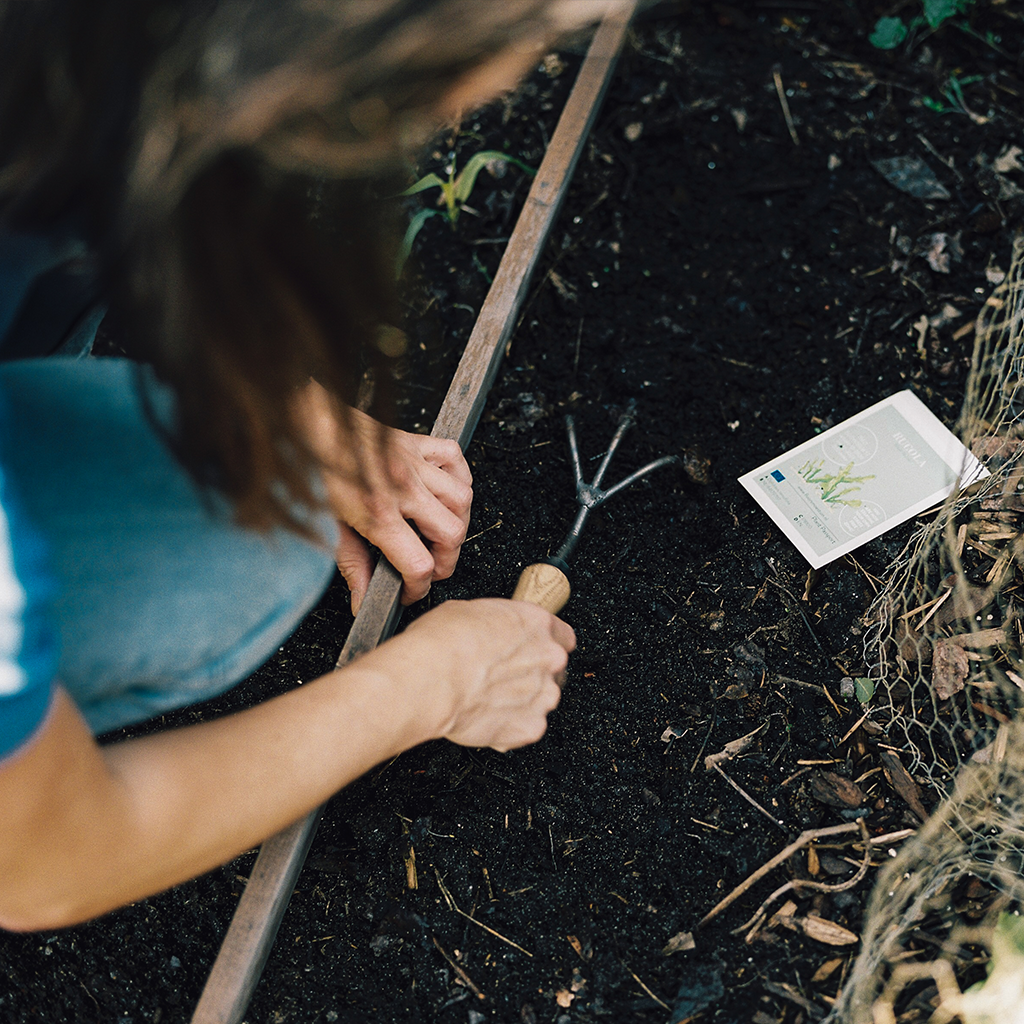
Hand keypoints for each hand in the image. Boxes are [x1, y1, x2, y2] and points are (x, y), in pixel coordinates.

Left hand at [292, 381, 471, 612]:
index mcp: (378, 513)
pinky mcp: (415, 443)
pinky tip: (441, 492)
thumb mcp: (326, 525)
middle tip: (428, 567)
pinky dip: (457, 478)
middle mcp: (403, 488)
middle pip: (453, 534)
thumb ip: (352, 565)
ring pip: (462, 499)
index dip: (419, 588)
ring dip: (456, 522)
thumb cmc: (311, 468)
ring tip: (437, 533)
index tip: (408, 591)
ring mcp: (413, 463)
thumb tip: (362, 599)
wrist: (306, 422)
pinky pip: (455, 459)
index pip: (420, 564)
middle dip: (445, 561)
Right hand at [369, 599, 575, 751]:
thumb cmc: (442, 644)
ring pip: (542, 699)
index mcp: (537, 624)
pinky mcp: (531, 727)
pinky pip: (527, 727)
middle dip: (531, 674)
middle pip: (554, 669)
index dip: (543, 643)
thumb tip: (488, 630)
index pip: (563, 635)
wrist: (429, 681)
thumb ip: (495, 624)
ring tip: (488, 699)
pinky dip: (510, 726)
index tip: (531, 649)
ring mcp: (543, 695)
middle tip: (501, 676)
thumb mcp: (469, 611)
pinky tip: (486, 717)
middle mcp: (548, 658)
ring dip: (521, 701)